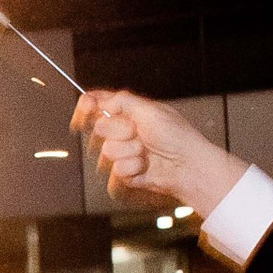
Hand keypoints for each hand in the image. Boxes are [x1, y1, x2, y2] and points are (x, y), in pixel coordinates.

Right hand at [73, 87, 245, 222]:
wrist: (187, 166)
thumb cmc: (177, 137)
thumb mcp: (150, 110)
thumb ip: (121, 101)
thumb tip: (99, 99)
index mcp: (129, 113)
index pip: (99, 105)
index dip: (87, 106)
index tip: (84, 109)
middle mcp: (124, 132)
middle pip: (99, 129)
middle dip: (117, 131)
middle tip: (135, 132)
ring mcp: (124, 153)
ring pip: (106, 152)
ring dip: (127, 152)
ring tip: (145, 152)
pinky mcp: (125, 173)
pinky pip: (115, 171)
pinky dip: (131, 168)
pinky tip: (144, 167)